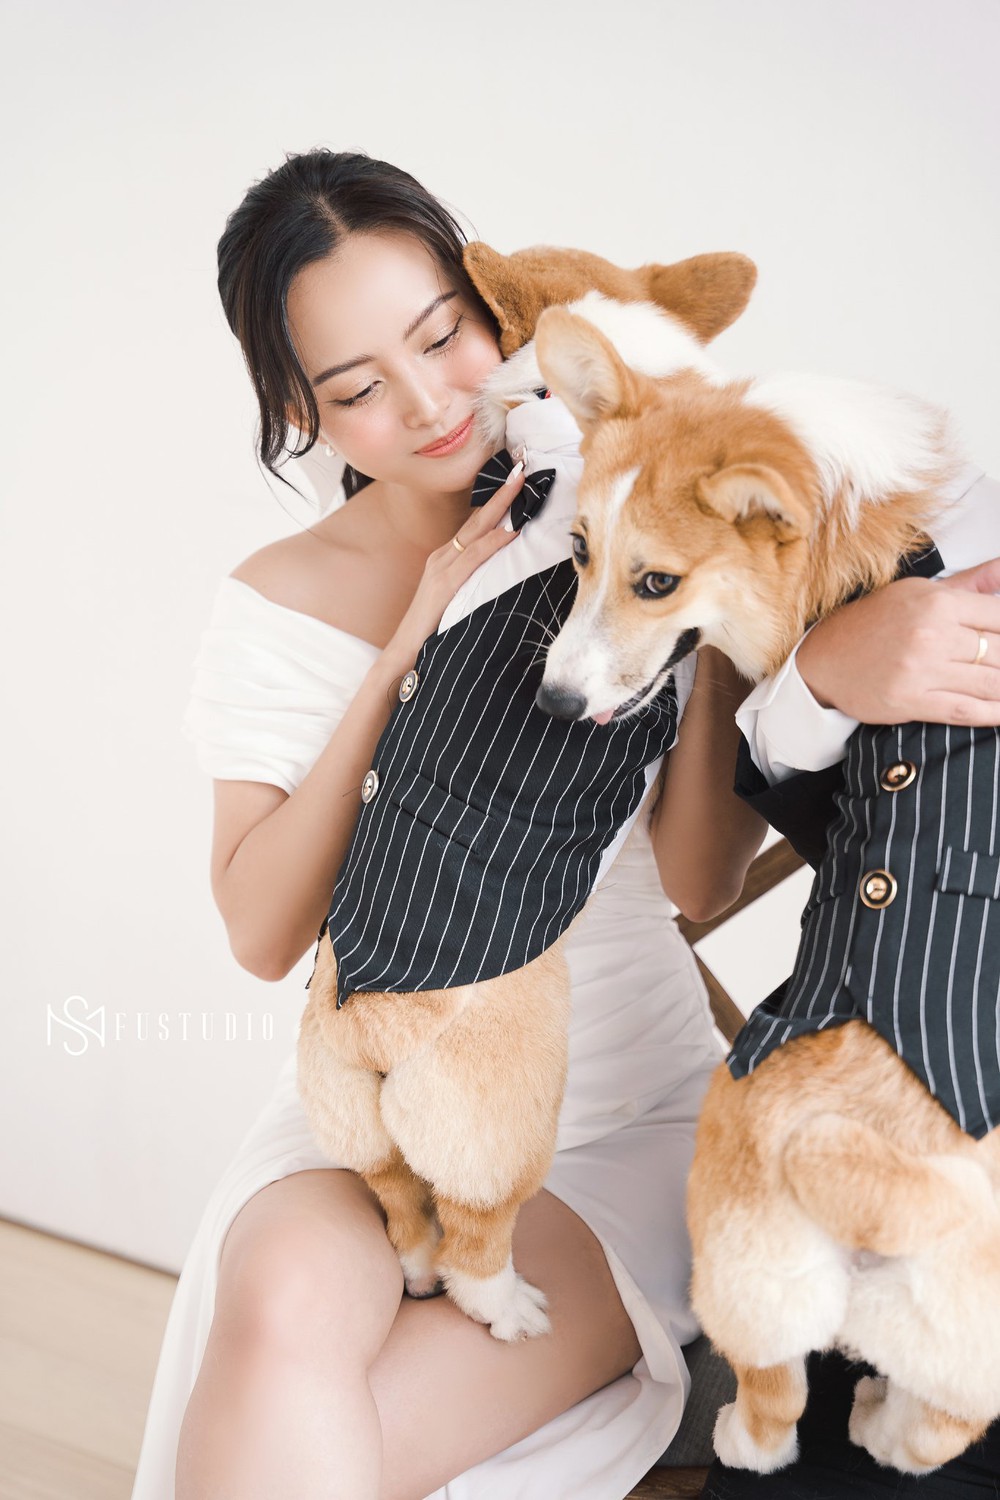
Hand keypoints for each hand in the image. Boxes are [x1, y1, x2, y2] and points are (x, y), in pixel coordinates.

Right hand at [385, 465, 524, 666]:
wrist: (403, 653)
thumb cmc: (433, 630)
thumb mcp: (457, 599)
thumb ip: (474, 583)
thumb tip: (502, 575)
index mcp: (446, 559)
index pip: (476, 524)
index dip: (497, 502)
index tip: (518, 481)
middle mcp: (442, 556)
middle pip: (477, 518)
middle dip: (502, 491)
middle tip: (524, 468)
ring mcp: (441, 568)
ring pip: (476, 530)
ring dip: (501, 507)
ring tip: (522, 486)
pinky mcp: (443, 584)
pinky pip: (473, 558)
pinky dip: (493, 542)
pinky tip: (511, 531)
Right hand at [796, 557, 999, 725]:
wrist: (823, 658)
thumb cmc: (873, 623)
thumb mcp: (918, 591)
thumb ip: (968, 583)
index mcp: (937, 602)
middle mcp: (931, 633)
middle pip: (999, 652)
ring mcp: (921, 669)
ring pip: (990, 683)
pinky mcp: (911, 701)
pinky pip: (966, 710)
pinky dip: (993, 714)